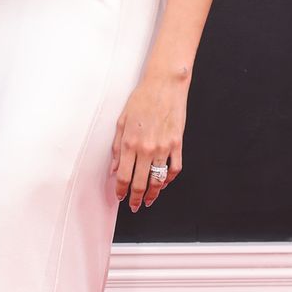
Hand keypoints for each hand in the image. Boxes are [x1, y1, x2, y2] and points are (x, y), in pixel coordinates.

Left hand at [112, 72, 186, 211]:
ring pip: (158, 180)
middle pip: (140, 182)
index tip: (120, 197)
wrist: (164, 86)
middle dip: (136, 198)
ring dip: (153, 193)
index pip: (124, 176)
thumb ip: (117, 148)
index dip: (121, 190)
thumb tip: (114, 168)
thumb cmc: (141, 100)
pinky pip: (174, 169)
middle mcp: (146, 148)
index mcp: (129, 143)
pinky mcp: (177, 144)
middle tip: (134, 205)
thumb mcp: (121, 122)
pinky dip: (169, 179)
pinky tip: (164, 183)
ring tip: (149, 200)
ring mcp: (163, 148)